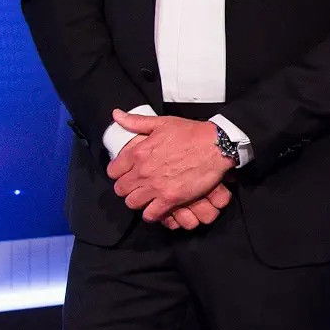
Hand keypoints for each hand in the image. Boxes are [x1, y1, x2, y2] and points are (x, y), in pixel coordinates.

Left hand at [106, 109, 232, 222]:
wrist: (216, 145)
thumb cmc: (191, 133)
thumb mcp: (161, 122)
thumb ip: (135, 121)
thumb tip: (116, 115)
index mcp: (138, 152)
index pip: (113, 171)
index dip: (119, 173)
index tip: (127, 173)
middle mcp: (143, 171)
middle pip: (121, 190)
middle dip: (128, 188)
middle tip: (138, 186)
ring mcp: (156, 186)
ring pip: (132, 203)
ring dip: (138, 201)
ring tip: (147, 197)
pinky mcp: (170, 198)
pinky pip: (150, 215)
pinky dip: (152, 213)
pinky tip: (157, 207)